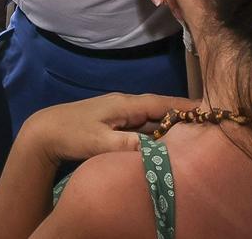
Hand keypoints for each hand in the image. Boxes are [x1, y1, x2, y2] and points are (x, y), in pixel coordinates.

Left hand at [15, 93, 197, 165]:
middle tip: (205, 125)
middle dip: (181, 115)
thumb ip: (126, 145)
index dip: (183, 106)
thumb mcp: (99, 142)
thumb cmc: (72, 134)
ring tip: (191, 135)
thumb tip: (154, 149)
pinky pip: (142, 127)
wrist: (45, 132)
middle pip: (159, 109)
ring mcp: (119, 115)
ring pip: (150, 118)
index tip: (205, 108)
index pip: (160, 102)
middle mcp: (125, 106)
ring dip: (168, 125)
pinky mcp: (115, 125)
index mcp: (124, 104)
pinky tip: (163, 143)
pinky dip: (155, 133)